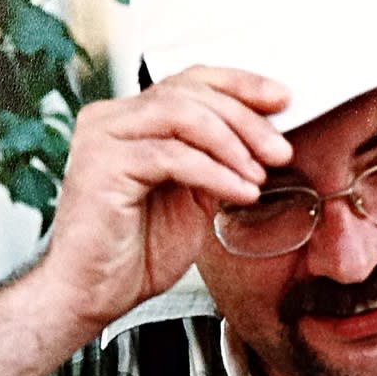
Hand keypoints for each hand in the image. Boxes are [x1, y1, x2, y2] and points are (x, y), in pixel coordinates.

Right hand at [39, 65, 292, 330]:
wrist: (93, 293)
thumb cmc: (135, 251)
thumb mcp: (194, 197)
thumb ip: (219, 163)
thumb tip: (264, 142)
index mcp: (133, 119)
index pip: (192, 81)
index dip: (241, 85)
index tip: (283, 99)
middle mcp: (112, 118)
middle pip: (191, 92)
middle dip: (246, 120)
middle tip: (280, 150)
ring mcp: (103, 137)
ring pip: (183, 115)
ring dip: (233, 144)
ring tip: (260, 175)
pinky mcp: (102, 164)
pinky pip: (172, 156)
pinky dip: (215, 173)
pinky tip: (240, 193)